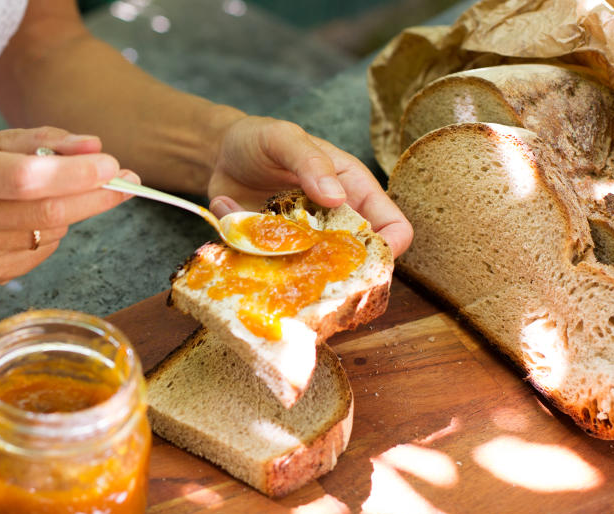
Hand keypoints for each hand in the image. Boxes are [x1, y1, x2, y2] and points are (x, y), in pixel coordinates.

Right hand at [0, 127, 137, 283]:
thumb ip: (45, 140)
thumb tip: (96, 147)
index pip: (25, 178)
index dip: (74, 174)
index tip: (111, 165)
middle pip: (47, 213)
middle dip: (96, 197)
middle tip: (127, 181)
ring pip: (52, 232)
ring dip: (70, 210)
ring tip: (51, 195)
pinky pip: (43, 251)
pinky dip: (52, 232)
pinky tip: (28, 220)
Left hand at [206, 116, 412, 256]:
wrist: (221, 153)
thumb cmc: (261, 140)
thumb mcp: (285, 138)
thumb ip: (310, 161)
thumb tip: (336, 197)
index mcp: (353, 191)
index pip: (392, 227)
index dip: (388, 248)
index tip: (368, 262)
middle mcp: (335, 222)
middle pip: (356, 262)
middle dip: (336, 270)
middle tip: (301, 257)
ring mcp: (306, 243)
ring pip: (314, 275)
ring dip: (287, 264)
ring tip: (258, 232)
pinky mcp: (275, 254)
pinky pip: (270, 270)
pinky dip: (249, 251)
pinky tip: (231, 216)